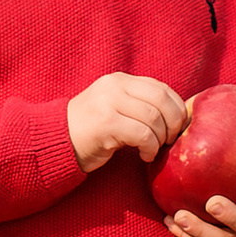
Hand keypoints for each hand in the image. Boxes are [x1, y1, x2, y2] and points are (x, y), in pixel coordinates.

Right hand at [68, 70, 188, 174]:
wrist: (57, 142)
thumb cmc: (92, 130)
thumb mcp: (116, 107)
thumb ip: (139, 104)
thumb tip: (177, 115)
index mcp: (120, 80)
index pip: (161, 88)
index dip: (177, 108)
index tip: (178, 127)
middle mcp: (114, 86)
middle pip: (161, 100)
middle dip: (174, 123)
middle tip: (171, 139)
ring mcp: (109, 103)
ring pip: (154, 118)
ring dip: (160, 139)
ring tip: (154, 149)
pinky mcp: (106, 124)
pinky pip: (143, 135)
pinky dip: (150, 148)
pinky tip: (144, 155)